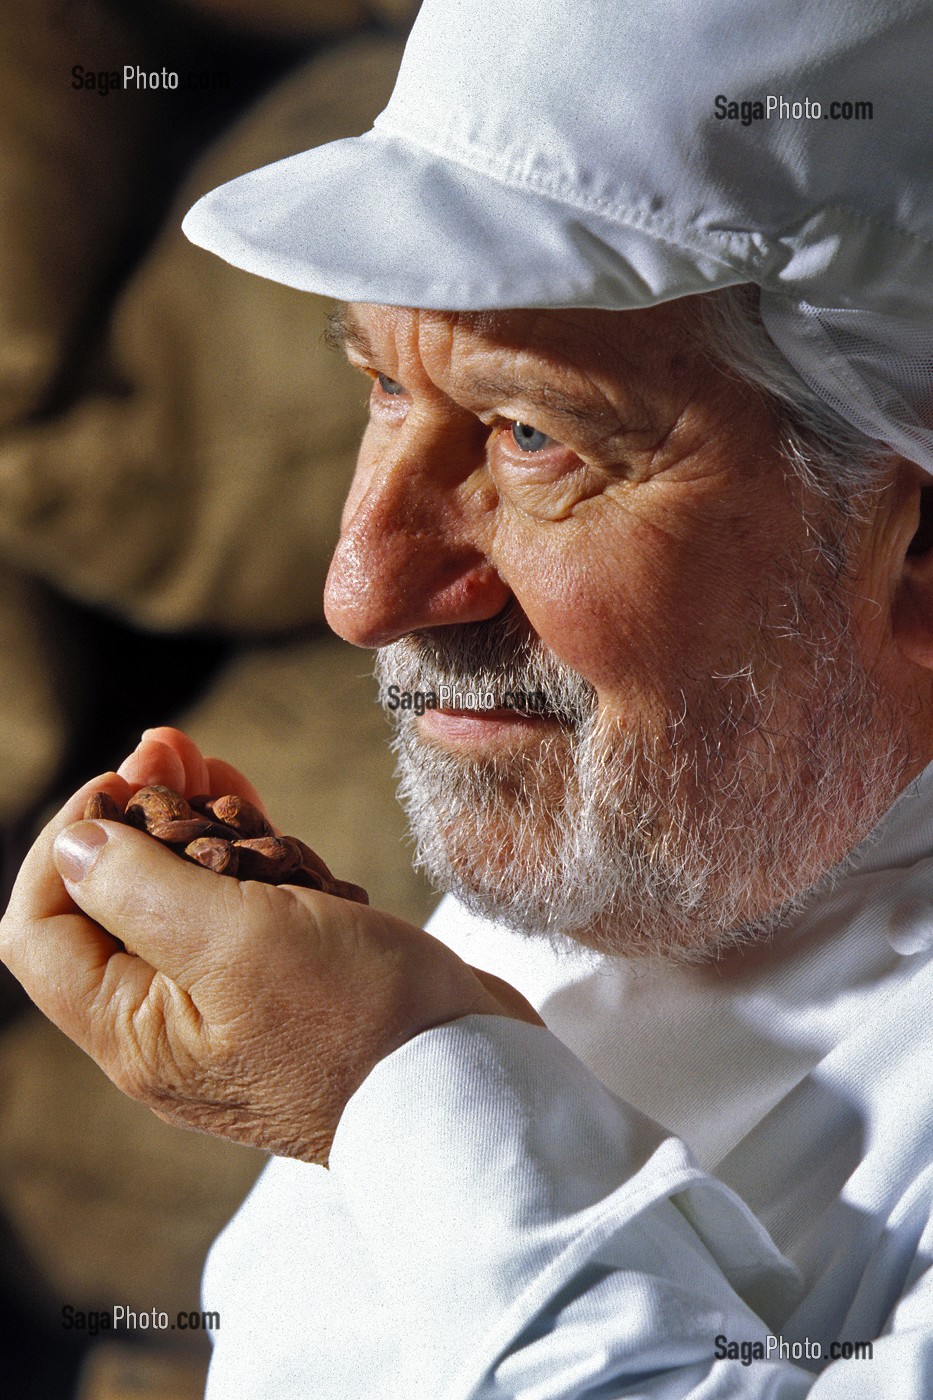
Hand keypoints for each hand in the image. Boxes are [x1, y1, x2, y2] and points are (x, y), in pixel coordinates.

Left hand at [0, 728, 542, 1163]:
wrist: (473, 1081)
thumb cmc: (360, 1019)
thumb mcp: (237, 940)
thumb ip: (140, 887)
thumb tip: (75, 843)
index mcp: (135, 1029)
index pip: (39, 929)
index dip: (64, 842)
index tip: (118, 786)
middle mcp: (171, 1022)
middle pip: (114, 901)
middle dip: (136, 814)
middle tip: (170, 746)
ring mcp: (232, 1002)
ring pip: (182, 896)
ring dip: (194, 825)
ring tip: (218, 769)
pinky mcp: (290, 983)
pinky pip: (243, 909)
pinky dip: (245, 855)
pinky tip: (251, 807)